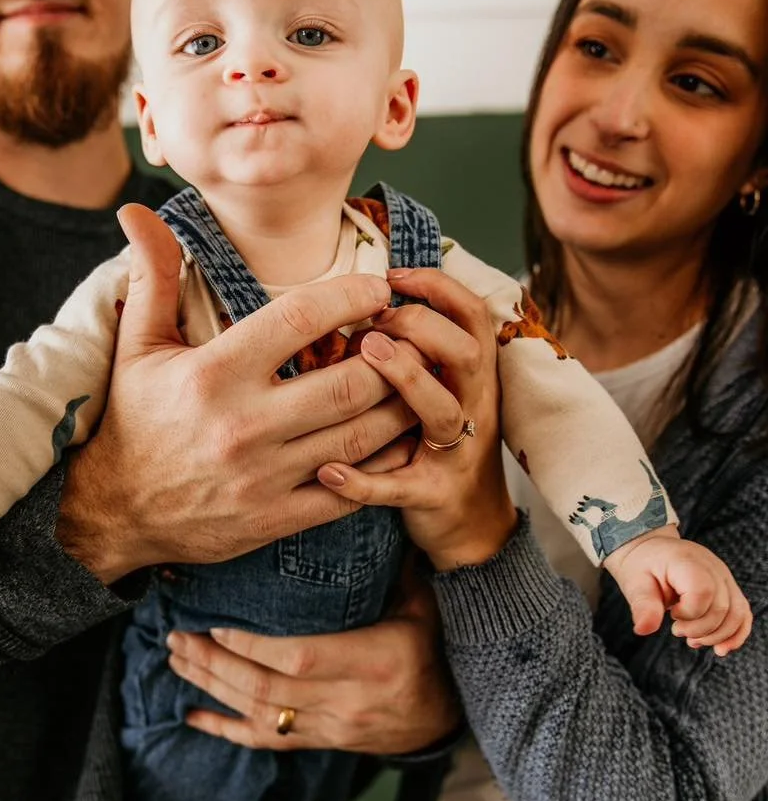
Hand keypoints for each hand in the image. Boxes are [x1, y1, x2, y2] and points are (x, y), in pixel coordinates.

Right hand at [57, 205, 417, 581]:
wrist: (116, 513)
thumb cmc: (133, 420)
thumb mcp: (136, 346)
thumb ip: (152, 276)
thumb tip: (136, 211)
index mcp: (214, 374)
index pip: (300, 319)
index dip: (352, 296)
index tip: (378, 290)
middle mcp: (244, 425)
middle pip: (350, 383)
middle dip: (394, 356)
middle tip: (409, 336)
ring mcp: (265, 477)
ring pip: (361, 436)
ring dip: (402, 405)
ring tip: (417, 378)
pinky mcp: (278, 518)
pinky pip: (353, 489)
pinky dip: (385, 462)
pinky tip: (399, 436)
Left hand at [165, 566, 460, 753]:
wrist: (450, 712)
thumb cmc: (434, 643)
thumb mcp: (421, 602)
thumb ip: (390, 565)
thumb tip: (361, 506)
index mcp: (375, 661)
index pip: (301, 657)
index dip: (253, 645)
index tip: (216, 623)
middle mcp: (350, 702)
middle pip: (269, 689)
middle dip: (215, 664)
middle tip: (176, 635)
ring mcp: (334, 728)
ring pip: (262, 715)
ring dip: (212, 687)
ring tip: (177, 657)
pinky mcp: (324, 741)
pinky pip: (270, 741)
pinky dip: (227, 730)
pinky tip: (193, 717)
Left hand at [318, 267, 517, 569]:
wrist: (470, 526)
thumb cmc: (435, 444)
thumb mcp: (434, 390)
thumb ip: (411, 352)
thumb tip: (350, 309)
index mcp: (472, 376)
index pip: (471, 315)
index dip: (437, 287)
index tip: (391, 274)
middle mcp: (473, 408)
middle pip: (466, 352)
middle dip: (421, 326)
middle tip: (372, 323)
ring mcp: (457, 453)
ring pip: (444, 412)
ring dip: (407, 379)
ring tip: (364, 354)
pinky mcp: (433, 496)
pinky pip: (400, 487)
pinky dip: (364, 481)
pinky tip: (327, 470)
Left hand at [605, 527, 752, 655]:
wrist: (651, 551)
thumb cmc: (642, 566)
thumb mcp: (635, 583)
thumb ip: (643, 606)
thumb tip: (642, 630)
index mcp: (687, 561)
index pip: (703, 592)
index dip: (688, 613)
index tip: (671, 613)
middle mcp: (712, 567)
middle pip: (722, 608)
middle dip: (700, 630)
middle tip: (677, 631)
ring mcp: (723, 576)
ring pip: (737, 614)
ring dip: (717, 636)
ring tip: (693, 641)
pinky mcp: (728, 587)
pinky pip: (742, 613)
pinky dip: (735, 634)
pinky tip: (721, 649)